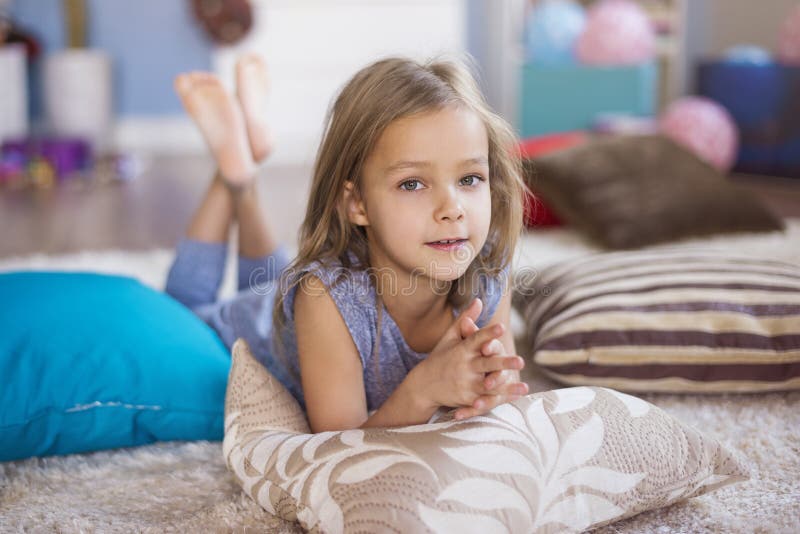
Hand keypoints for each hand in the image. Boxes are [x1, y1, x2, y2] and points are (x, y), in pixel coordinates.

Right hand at [409, 298, 525, 416]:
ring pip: (489, 386)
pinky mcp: (467, 398)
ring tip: (524, 387)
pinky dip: (500, 399)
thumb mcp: (449, 337)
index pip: (476, 339)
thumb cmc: (439, 357)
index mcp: (462, 350)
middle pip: (486, 364)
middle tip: (521, 361)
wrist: (423, 386)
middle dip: (503, 363)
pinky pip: (485, 400)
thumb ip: (465, 319)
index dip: (489, 333)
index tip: (502, 327)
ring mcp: (466, 384)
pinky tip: (514, 398)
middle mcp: (464, 366)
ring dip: (507, 386)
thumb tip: (479, 300)